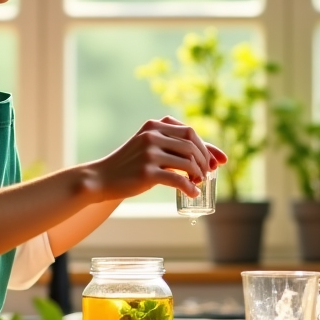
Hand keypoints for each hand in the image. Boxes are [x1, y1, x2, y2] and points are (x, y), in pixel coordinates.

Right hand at [87, 116, 226, 200]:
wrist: (102, 177)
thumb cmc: (131, 163)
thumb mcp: (149, 145)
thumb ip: (172, 144)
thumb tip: (210, 156)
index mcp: (154, 125)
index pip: (190, 132)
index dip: (207, 147)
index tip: (217, 161)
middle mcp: (152, 135)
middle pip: (191, 145)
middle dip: (204, 161)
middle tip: (207, 174)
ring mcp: (149, 153)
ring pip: (187, 162)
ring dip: (198, 174)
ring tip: (198, 183)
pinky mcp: (147, 172)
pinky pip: (177, 179)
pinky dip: (189, 188)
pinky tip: (193, 194)